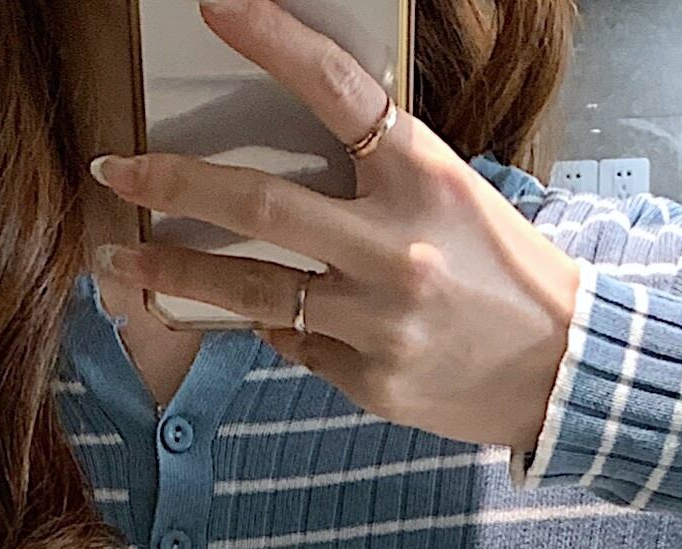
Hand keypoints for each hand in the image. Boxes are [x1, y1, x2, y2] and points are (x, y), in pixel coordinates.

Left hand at [87, 0, 580, 454]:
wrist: (564, 370)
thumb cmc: (504, 270)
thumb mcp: (452, 194)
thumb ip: (374, 176)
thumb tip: (279, 180)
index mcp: (424, 175)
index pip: (335, 91)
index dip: (271, 40)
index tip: (212, 7)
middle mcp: (396, 246)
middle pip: (259, 205)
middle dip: (173, 183)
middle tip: (118, 168)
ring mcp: (379, 319)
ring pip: (250, 292)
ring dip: (173, 273)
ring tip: (120, 261)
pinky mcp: (370, 379)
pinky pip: (295, 344)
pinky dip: (278, 327)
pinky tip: (272, 318)